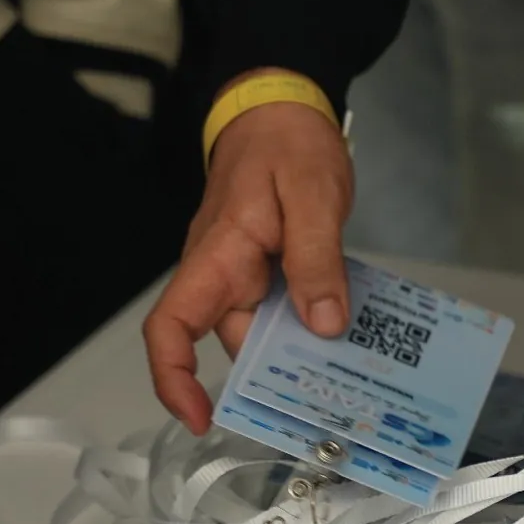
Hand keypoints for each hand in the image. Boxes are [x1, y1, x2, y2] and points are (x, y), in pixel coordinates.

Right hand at [143, 91, 353, 433]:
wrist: (285, 107)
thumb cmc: (289, 143)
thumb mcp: (312, 196)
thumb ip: (316, 259)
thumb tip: (322, 326)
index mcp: (217, 256)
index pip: (171, 326)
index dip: (174, 378)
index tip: (200, 416)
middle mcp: (223, 273)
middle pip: (234, 342)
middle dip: (272, 378)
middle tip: (324, 404)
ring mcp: (245, 273)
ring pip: (266, 330)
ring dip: (301, 353)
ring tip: (350, 379)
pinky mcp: (270, 268)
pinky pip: (286, 309)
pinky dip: (313, 325)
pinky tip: (352, 336)